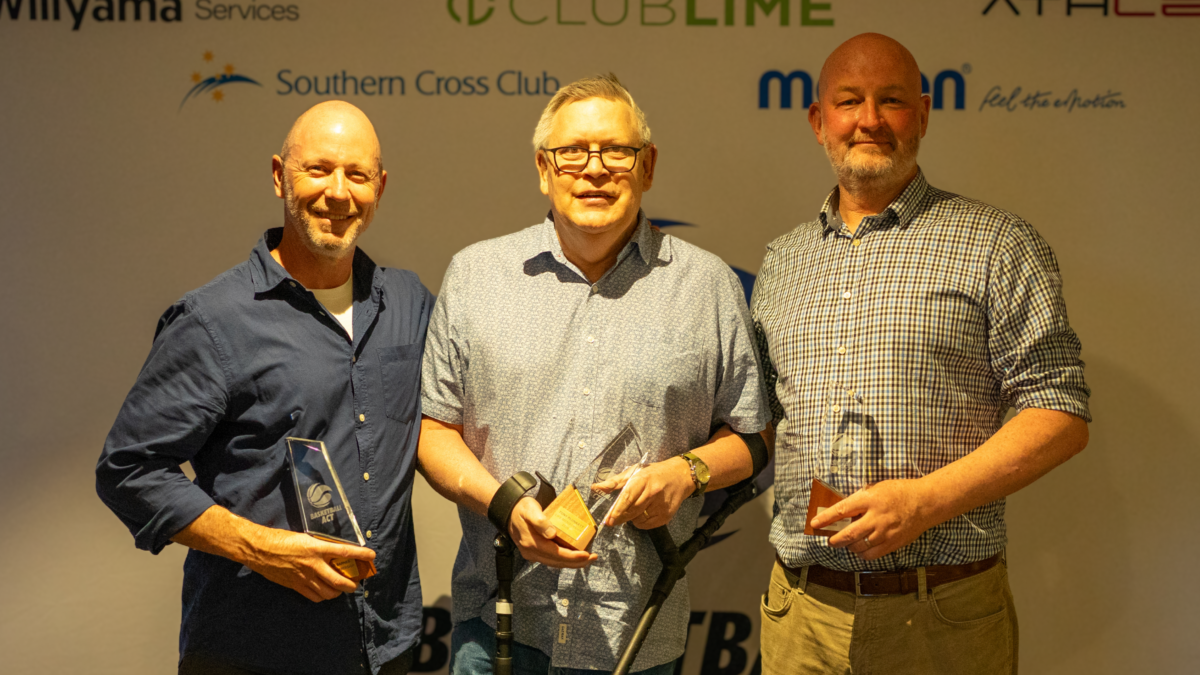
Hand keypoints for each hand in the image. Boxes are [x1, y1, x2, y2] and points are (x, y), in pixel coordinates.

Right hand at [241, 528, 373, 601]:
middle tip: (355, 583)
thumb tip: (334, 552)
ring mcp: (304, 577)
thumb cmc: (281, 539)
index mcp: (316, 547)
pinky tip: (323, 591)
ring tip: (340, 588)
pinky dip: (322, 596)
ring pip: (328, 593)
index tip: (372, 556)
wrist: (259, 549)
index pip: (344, 551)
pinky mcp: (295, 586)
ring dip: (337, 592)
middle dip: (352, 585)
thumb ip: (320, 546)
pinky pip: (314, 596)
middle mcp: (313, 564)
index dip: (360, 555)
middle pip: (339, 581)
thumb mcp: (305, 538)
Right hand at [507, 497, 596, 568]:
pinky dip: (564, 559)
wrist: (508, 511)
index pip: (555, 554)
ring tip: (587, 558)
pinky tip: (574, 555)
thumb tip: (552, 534)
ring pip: (555, 563)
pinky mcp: (533, 552)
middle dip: (577, 562)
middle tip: (593, 557)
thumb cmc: (521, 508)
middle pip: (557, 562)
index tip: (586, 554)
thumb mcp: (530, 510)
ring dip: (572, 562)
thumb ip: (540, 521)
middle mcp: (531, 552)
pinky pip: (551, 559)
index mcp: (531, 543)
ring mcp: (531, 554)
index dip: (572, 557)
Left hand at [593, 457, 693, 529]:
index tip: (608, 520)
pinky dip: (641, 521)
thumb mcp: (634, 471)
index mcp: (643, 480)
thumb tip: (596, 487)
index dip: (617, 510)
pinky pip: (647, 525)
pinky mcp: (666, 516)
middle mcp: (653, 493)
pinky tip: (645, 511)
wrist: (681, 476)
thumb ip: (615, 482)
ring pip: (638, 520)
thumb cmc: (654, 473)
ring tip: (636, 507)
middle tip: (611, 521)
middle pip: (632, 511)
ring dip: (632, 518)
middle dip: (619, 518)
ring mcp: (661, 505)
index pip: (627, 498)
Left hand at [809, 479, 936, 560]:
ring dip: (849, 546)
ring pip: (859, 547)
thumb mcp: (876, 489)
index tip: (814, 524)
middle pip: (849, 534)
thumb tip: (841, 513)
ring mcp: (885, 532)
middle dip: (835, 540)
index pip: (842, 510)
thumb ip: (860, 500)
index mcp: (870, 499)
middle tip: (830, 540)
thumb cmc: (899, 492)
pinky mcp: (894, 543)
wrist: (925, 502)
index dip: (826, 518)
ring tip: (846, 543)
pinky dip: (863, 553)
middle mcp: (876, 517)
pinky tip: (861, 548)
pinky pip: (872, 554)